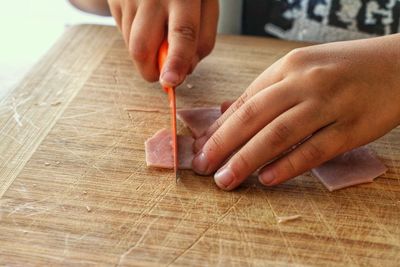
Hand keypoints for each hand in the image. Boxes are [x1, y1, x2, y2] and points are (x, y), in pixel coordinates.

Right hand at [107, 0, 218, 86]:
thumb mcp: (207, 6)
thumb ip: (203, 40)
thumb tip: (184, 71)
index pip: (181, 32)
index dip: (176, 61)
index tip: (170, 82)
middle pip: (141, 48)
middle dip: (151, 71)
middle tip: (164, 74)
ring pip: (131, 46)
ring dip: (147, 55)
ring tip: (159, 33)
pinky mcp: (114, 2)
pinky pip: (123, 35)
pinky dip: (137, 40)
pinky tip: (148, 23)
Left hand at [192, 34, 399, 189]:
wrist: (398, 65)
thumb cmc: (344, 69)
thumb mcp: (302, 68)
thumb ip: (266, 92)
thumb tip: (228, 113)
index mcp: (288, 67)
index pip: (245, 101)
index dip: (219, 127)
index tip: (201, 148)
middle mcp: (305, 83)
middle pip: (254, 117)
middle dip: (223, 144)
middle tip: (203, 167)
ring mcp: (330, 104)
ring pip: (279, 135)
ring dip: (247, 160)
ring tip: (225, 179)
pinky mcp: (353, 127)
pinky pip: (314, 150)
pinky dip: (288, 166)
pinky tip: (266, 178)